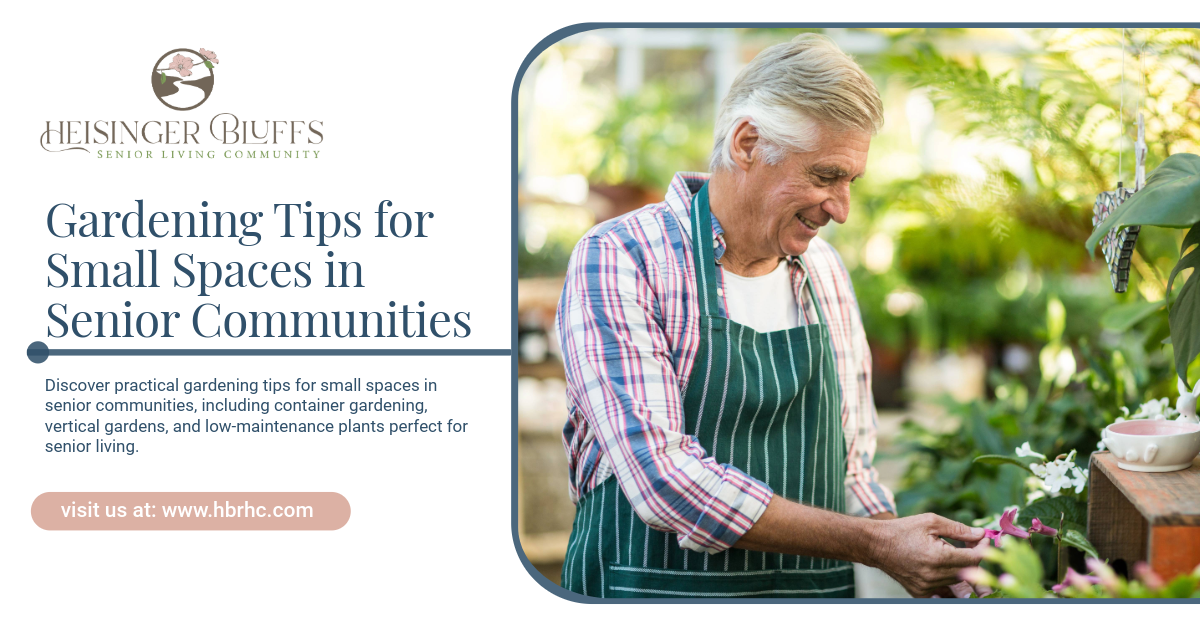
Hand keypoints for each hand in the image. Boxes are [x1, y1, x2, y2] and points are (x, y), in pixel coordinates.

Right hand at [865, 513, 988, 597]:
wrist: (876, 545)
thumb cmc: (902, 530)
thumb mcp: (931, 522)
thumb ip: (958, 529)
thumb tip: (980, 534)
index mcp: (938, 557)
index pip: (974, 559)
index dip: (983, 548)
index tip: (982, 539)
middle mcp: (934, 575)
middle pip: (968, 572)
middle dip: (975, 557)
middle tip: (972, 545)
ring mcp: (927, 587)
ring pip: (958, 582)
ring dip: (964, 569)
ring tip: (958, 554)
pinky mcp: (921, 593)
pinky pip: (945, 592)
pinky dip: (951, 583)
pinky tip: (947, 569)